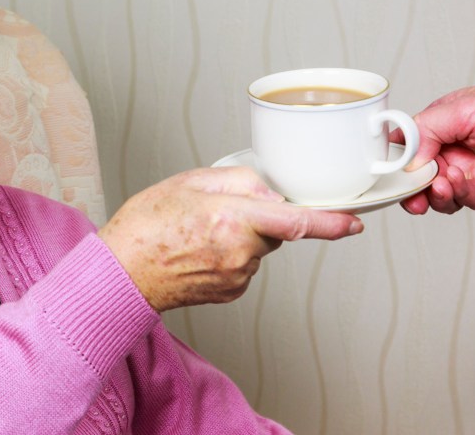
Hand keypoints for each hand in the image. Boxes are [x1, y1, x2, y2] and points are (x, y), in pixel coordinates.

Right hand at [97, 166, 361, 311]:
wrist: (120, 274)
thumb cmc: (144, 227)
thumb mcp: (187, 183)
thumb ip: (236, 181)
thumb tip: (266, 190)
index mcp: (231, 220)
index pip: (295, 221)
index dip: (330, 222)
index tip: (354, 222)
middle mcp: (240, 252)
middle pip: (273, 228)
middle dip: (257, 215)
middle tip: (216, 211)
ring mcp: (237, 276)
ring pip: (258, 247)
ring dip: (241, 236)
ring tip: (197, 233)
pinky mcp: (231, 291)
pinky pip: (245, 265)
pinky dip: (231, 254)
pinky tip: (199, 252)